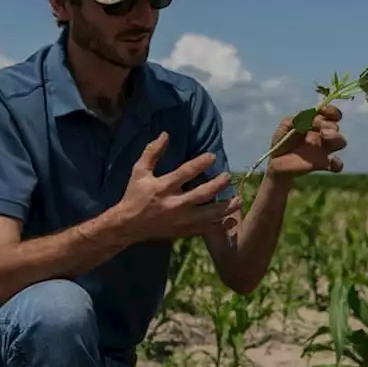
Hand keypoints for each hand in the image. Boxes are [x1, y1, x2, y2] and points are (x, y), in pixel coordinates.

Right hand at [116, 132, 241, 241]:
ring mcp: (180, 220)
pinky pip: (205, 229)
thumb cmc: (135, 195)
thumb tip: (165, 134)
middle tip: (227, 176)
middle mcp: (174, 204)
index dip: (200, 164)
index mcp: (163, 187)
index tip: (213, 156)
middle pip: (201, 194)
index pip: (185, 173)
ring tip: (239, 200)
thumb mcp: (139, 171)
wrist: (128, 225)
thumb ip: (152, 152)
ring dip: (225, 208)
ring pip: (207, 215)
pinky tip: (231, 220)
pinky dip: (219, 226)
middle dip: (217, 185)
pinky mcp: (183, 231)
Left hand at [266, 104, 346, 178]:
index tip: (324, 111)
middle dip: (329, 125)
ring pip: (340, 141)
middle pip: (335, 126)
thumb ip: (295, 120)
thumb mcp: (284, 127)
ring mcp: (324, 150)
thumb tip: (307, 118)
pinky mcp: (324, 165)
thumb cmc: (281, 144)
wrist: (276, 166)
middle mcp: (322, 135)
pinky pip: (338, 164)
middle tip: (321, 129)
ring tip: (325, 135)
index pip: (329, 114)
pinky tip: (329, 163)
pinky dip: (337, 163)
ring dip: (335, 137)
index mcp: (314, 124)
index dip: (330, 111)